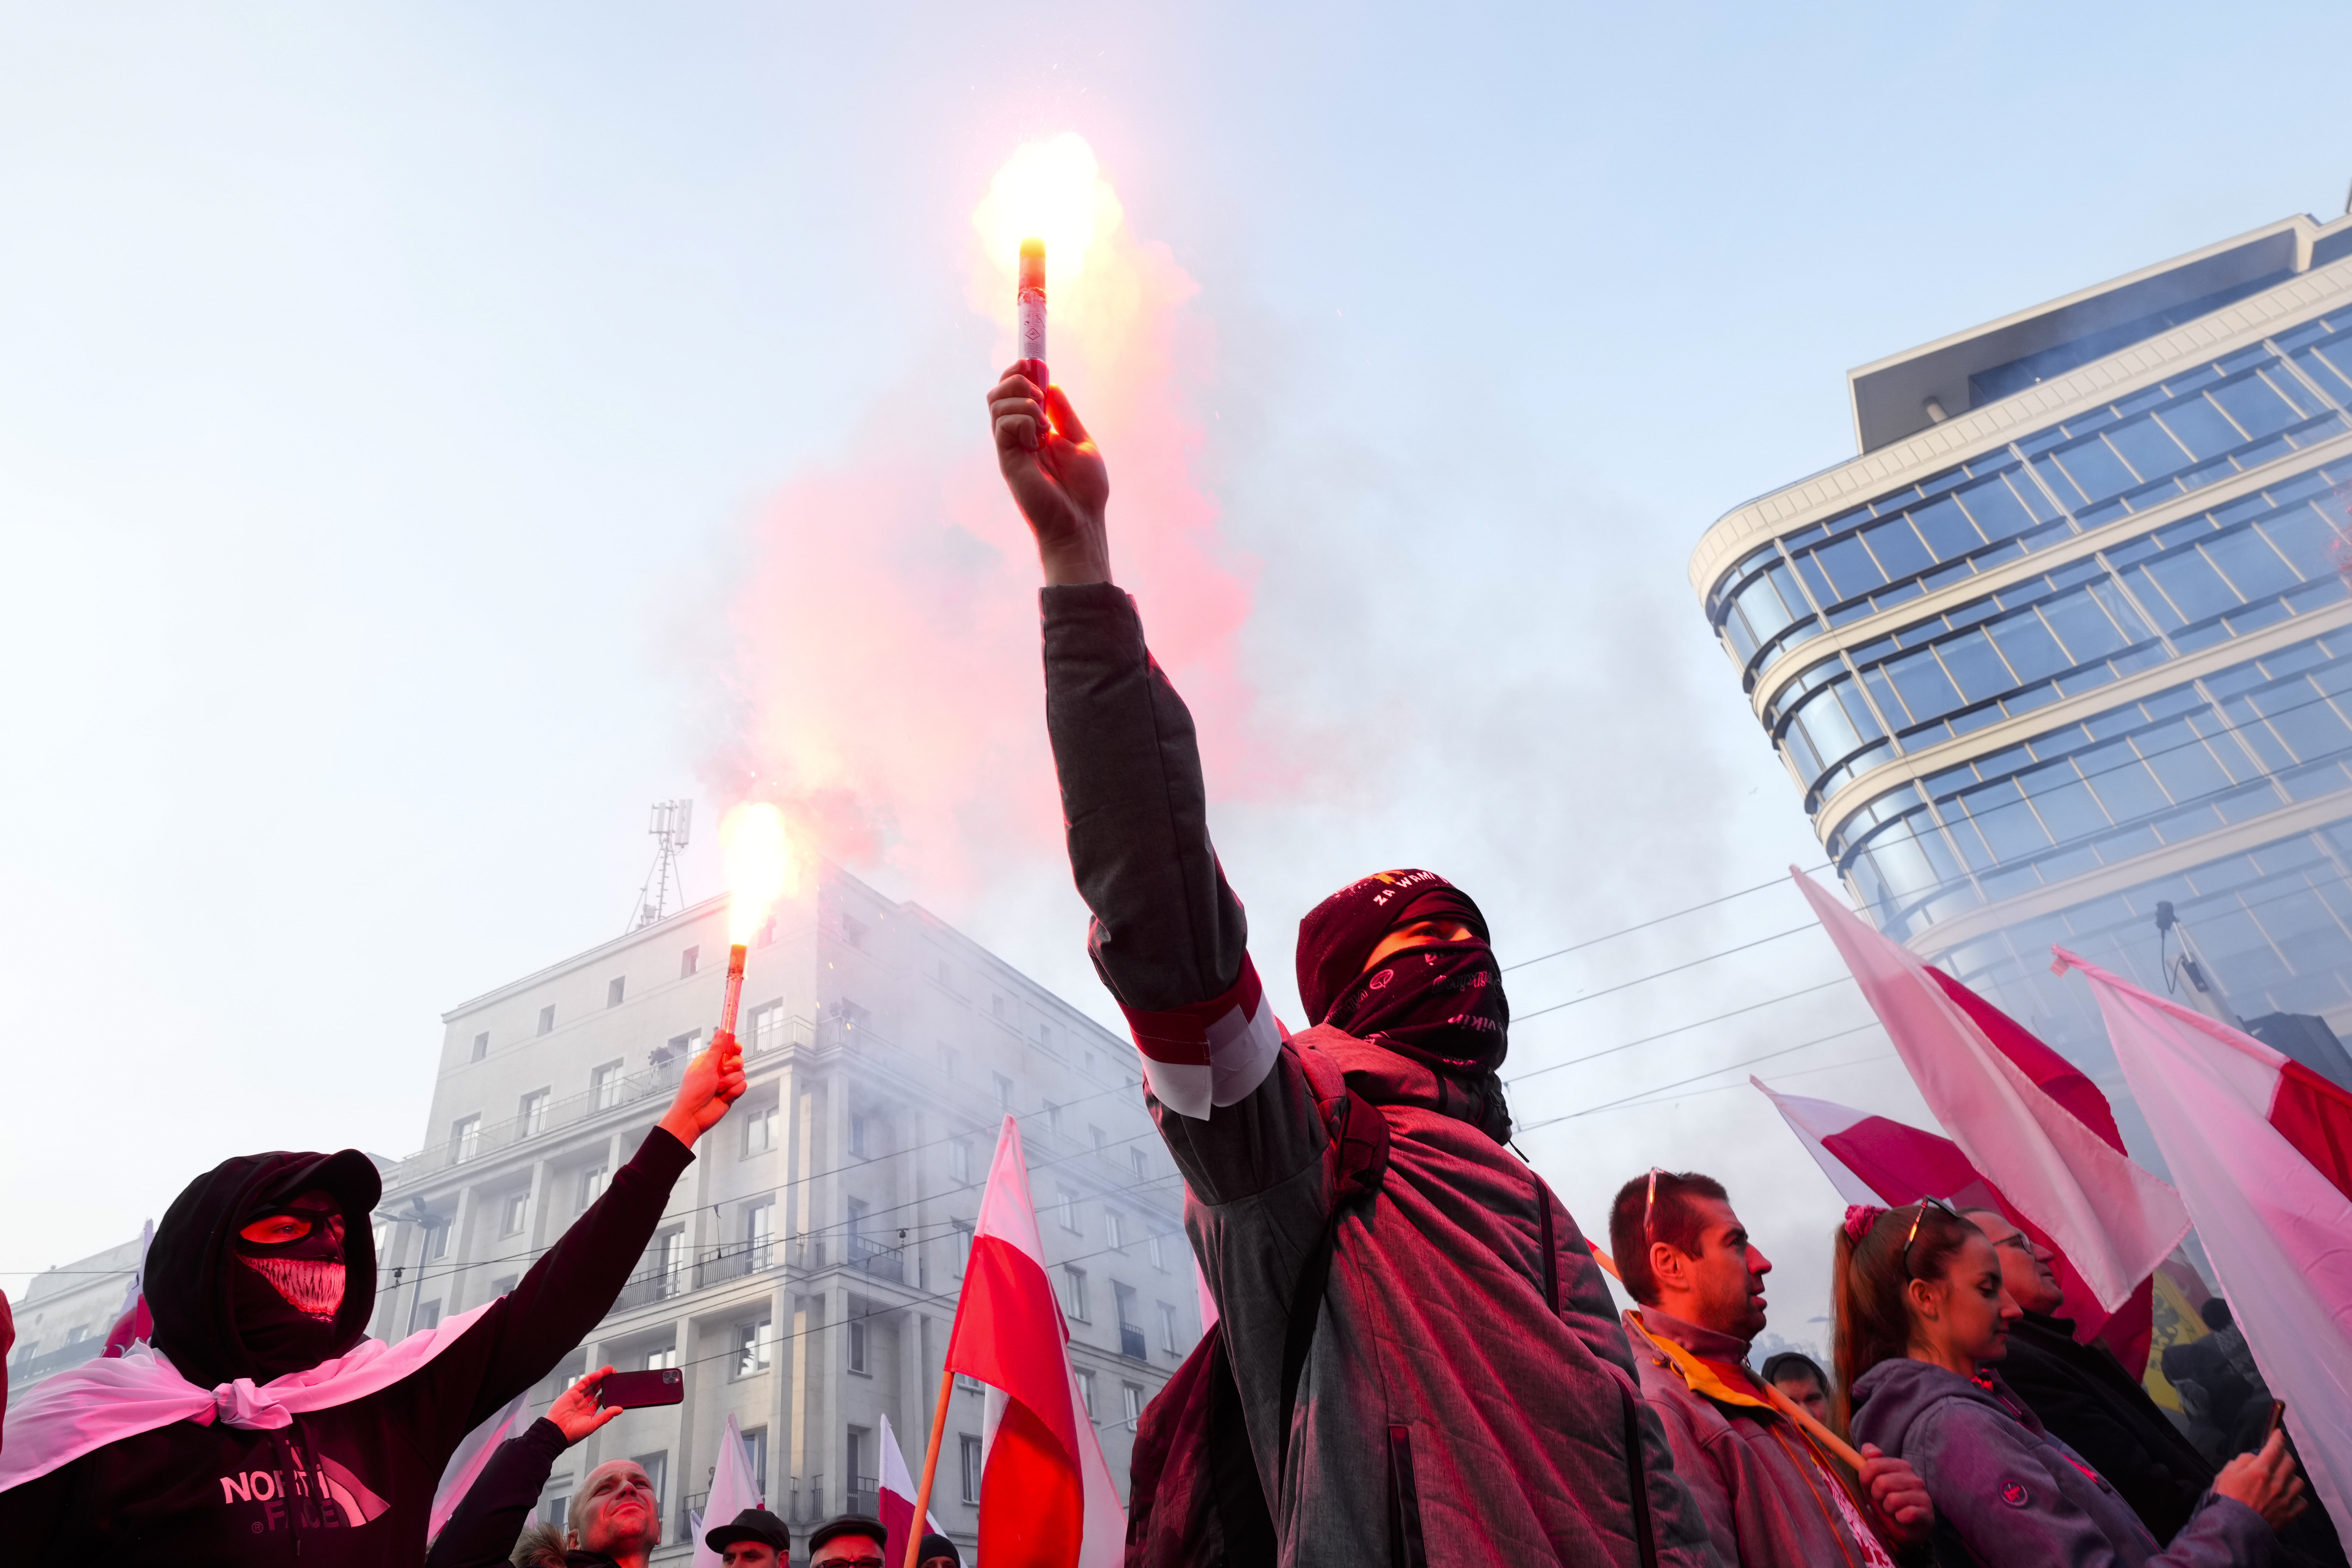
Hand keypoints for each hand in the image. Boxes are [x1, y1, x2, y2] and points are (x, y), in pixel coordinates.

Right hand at [548, 1366, 625, 1444]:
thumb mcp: (593, 1424)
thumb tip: (619, 1410)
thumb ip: (606, 1415)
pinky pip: (583, 1383)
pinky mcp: (571, 1393)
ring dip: (600, 1376)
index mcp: (587, 1413)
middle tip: (614, 1376)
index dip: (607, 1394)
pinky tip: (600, 1373)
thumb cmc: (572, 1433)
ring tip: (610, 1370)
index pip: (599, 1400)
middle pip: (595, 1390)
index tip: (616, 1389)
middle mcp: (582, 1404)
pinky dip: (592, 1377)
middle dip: (605, 1382)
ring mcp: (577, 1398)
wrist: (557, 1433)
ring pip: (590, 1384)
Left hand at [656, 1032, 746, 1148]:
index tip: (737, 1048)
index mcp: (709, 1060)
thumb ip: (716, 1049)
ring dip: (730, 1082)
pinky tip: (724, 1097)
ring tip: (718, 1089)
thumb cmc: (693, 1091)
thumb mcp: (705, 1067)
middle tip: (724, 1071)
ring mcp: (725, 1082)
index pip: (727, 1047)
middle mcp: (718, 1070)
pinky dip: (734, 1092)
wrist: (693, 1117)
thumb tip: (721, 1031)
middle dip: (733, 1066)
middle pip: (737, 1060)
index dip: (734, 1047)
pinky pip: (742, 1086)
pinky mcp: (731, 1093)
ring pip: (741, 1074)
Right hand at [987, 362, 1110, 584]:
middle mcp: (1018, 436)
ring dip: (1022, 400)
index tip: (1035, 363)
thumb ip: (1062, 413)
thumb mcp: (1079, 440)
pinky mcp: (1007, 458)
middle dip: (1016, 378)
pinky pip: (1003, 423)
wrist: (1080, 521)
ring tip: (1044, 421)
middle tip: (1038, 390)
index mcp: (1034, 430)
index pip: (1014, 393)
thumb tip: (1050, 385)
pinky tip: (1038, 438)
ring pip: (996, 403)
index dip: (1020, 372)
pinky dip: (1023, 419)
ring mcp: (1010, 447)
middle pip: (998, 393)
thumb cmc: (1085, 490)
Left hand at [1858, 1443, 1933, 1544]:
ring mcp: (1923, 1496)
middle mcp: (1914, 1478)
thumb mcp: (1871, 1481)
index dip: (1865, 1478)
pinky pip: (1907, 1514)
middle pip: (1881, 1482)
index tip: (1870, 1486)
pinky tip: (1902, 1518)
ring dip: (1887, 1508)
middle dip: (1876, 1495)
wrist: (1901, 1528)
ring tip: (1892, 1510)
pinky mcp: (1926, 1514)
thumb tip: (1869, 1449)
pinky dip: (1899, 1518)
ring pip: (1892, 1500)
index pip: (1873, 1464)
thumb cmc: (1885, 1500)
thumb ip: (1869, 1462)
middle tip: (1883, 1501)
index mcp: (1901, 1466)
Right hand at [2215, 1430, 2306, 1529]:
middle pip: (2290, 1463)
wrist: (2234, 1529)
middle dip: (2284, 1456)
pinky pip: (2302, 1501)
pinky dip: (2296, 1497)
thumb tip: (2255, 1456)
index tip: (2279, 1434)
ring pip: (2299, 1481)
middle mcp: (2276, 1483)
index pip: (2274, 1448)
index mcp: (2259, 1471)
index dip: (2278, 1438)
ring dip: (2291, 1477)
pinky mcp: (2290, 1514)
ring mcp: (2285, 1499)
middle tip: (2277, 1457)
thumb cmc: (2227, 1499)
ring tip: (2282, 1479)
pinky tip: (2287, 1497)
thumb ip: (2242, 1461)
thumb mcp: (2226, 1474)